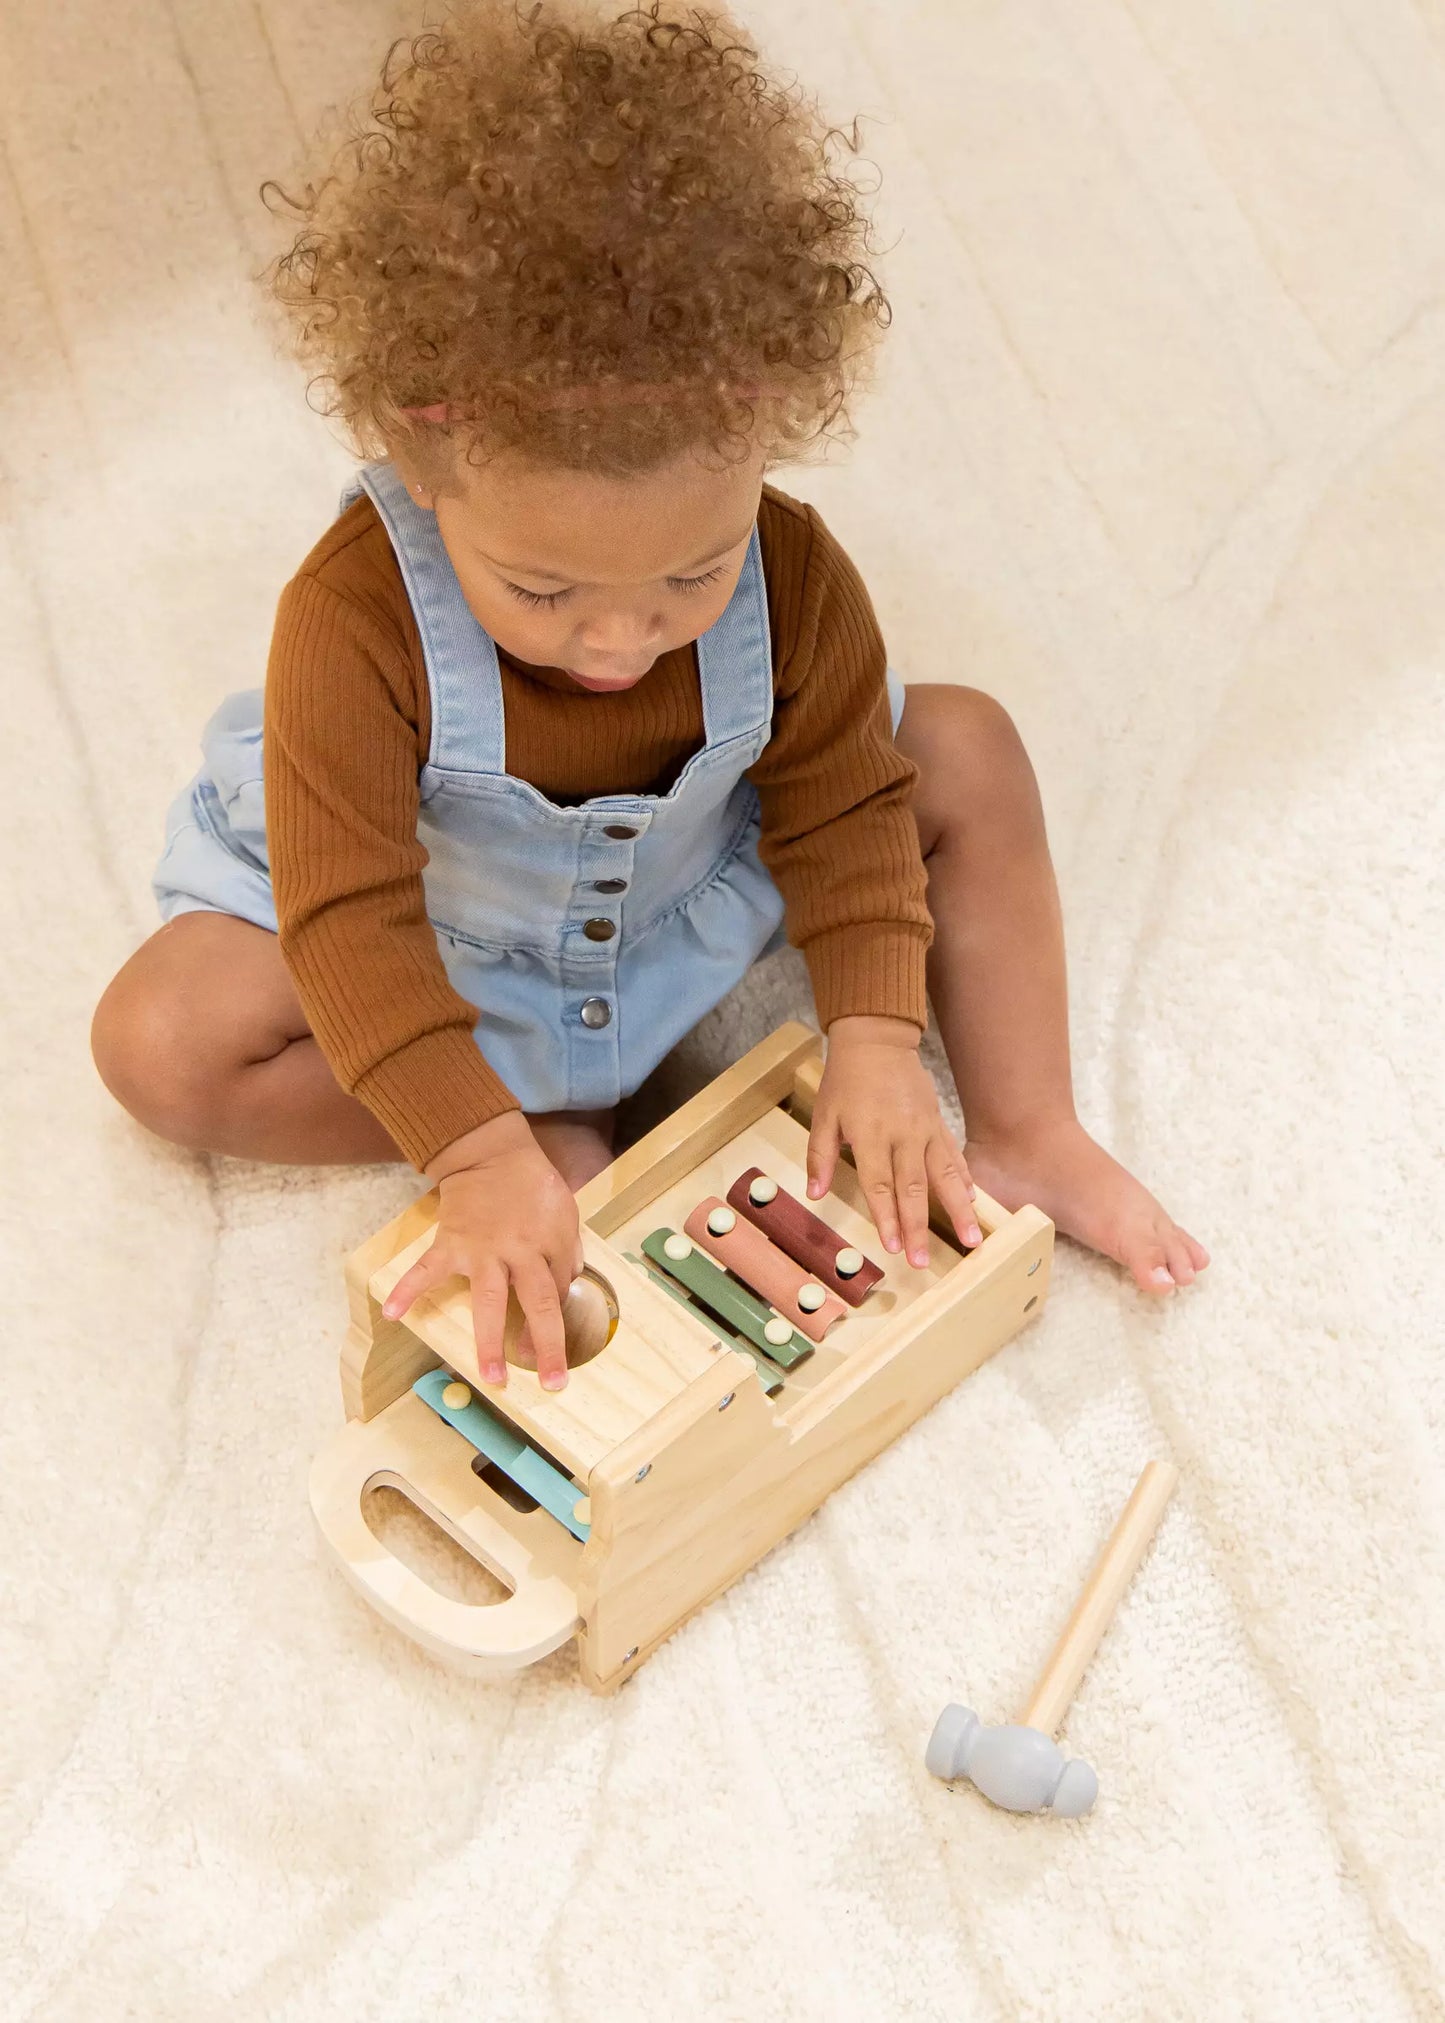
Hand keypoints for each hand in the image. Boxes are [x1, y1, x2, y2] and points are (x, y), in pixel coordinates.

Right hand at [381, 1111, 582, 1389]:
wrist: (490, 1153)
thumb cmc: (532, 1185)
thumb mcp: (564, 1210)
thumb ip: (568, 1249)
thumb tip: (572, 1282)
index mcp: (549, 1243)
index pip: (560, 1289)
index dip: (559, 1319)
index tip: (555, 1353)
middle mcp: (518, 1251)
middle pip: (537, 1302)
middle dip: (544, 1344)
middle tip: (550, 1381)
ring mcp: (482, 1250)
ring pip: (488, 1301)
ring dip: (490, 1341)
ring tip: (490, 1377)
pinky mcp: (450, 1244)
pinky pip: (426, 1270)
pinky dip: (407, 1290)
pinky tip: (392, 1313)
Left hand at [807, 1016, 981, 1265]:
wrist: (877, 1041)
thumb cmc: (846, 1081)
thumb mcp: (823, 1116)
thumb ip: (819, 1156)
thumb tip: (814, 1194)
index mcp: (871, 1135)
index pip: (880, 1184)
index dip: (886, 1218)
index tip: (893, 1247)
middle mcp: (903, 1135)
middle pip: (914, 1188)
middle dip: (918, 1227)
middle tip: (923, 1261)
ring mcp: (926, 1130)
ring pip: (945, 1176)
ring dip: (959, 1210)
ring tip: (972, 1240)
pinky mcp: (939, 1123)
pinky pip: (955, 1156)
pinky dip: (966, 1180)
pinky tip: (976, 1203)